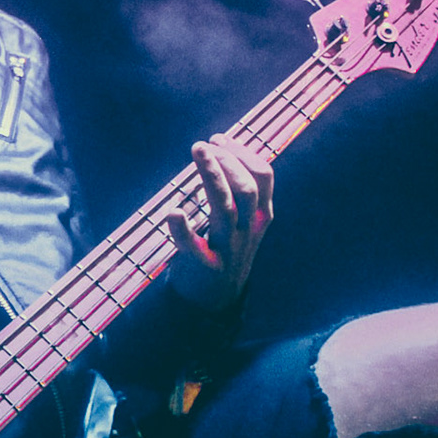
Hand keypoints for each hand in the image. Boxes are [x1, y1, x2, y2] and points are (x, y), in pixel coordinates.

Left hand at [164, 133, 273, 309]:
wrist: (215, 299)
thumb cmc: (224, 248)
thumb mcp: (242, 220)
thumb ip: (238, 190)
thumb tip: (221, 148)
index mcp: (259, 216)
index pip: (264, 177)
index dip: (243, 153)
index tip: (219, 138)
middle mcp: (247, 230)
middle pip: (246, 189)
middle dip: (227, 161)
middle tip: (203, 145)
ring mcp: (228, 248)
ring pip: (225, 209)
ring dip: (211, 177)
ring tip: (197, 152)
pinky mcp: (205, 266)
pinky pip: (194, 248)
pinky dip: (183, 230)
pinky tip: (173, 212)